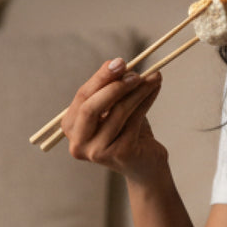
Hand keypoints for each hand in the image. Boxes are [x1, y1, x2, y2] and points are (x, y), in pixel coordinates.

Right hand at [60, 57, 165, 179]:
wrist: (146, 165)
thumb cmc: (128, 132)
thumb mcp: (115, 107)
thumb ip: (110, 88)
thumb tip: (116, 64)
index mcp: (70, 128)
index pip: (82, 97)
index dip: (100, 78)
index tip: (120, 61)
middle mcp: (78, 143)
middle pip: (90, 107)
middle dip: (114, 86)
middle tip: (135, 72)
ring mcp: (97, 151)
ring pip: (117, 112)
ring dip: (137, 91)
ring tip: (153, 77)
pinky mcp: (119, 154)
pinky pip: (134, 119)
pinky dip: (146, 100)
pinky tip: (155, 88)